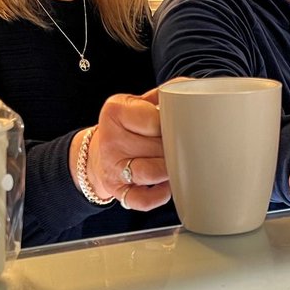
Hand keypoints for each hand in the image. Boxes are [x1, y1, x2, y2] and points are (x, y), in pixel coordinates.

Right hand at [73, 86, 171, 209]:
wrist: (98, 153)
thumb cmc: (125, 127)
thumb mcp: (135, 103)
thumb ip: (161, 95)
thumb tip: (191, 89)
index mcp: (115, 111)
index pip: (155, 121)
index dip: (172, 125)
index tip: (175, 126)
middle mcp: (110, 140)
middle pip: (158, 148)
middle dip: (173, 148)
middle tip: (177, 146)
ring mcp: (113, 168)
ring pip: (152, 172)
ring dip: (169, 170)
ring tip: (173, 163)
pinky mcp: (118, 191)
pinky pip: (143, 200)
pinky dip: (159, 196)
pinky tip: (166, 186)